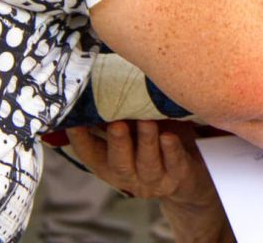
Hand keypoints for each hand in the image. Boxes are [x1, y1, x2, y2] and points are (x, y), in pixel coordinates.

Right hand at [65, 121, 231, 241]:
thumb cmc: (154, 143)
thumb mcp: (132, 132)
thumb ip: (117, 117)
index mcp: (110, 165)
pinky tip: (169, 136)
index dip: (79, 138)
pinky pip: (175, 164)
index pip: (89, 154)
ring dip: (146, 141)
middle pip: (118, 163)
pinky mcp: (178, 177)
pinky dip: (171, 150)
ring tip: (147, 121)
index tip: (73, 118)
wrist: (189, 175)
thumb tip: (99, 83)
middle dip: (117, 142)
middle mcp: (128, 175)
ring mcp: (154, 179)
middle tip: (117, 123)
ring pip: (147, 164)